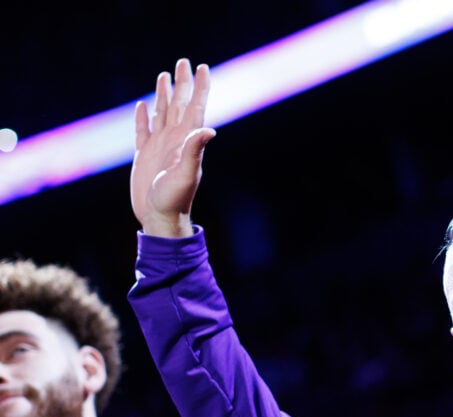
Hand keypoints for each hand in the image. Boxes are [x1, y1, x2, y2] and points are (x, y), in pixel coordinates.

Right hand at [130, 58, 215, 237]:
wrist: (159, 218)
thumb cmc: (174, 199)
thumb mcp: (186, 174)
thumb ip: (195, 150)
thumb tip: (209, 129)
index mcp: (186, 140)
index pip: (195, 107)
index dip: (200, 87)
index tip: (202, 68)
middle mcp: (175, 140)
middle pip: (179, 104)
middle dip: (182, 83)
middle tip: (184, 62)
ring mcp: (160, 146)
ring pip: (162, 113)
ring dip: (164, 94)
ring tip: (164, 76)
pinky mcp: (144, 155)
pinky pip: (143, 130)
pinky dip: (142, 117)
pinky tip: (142, 106)